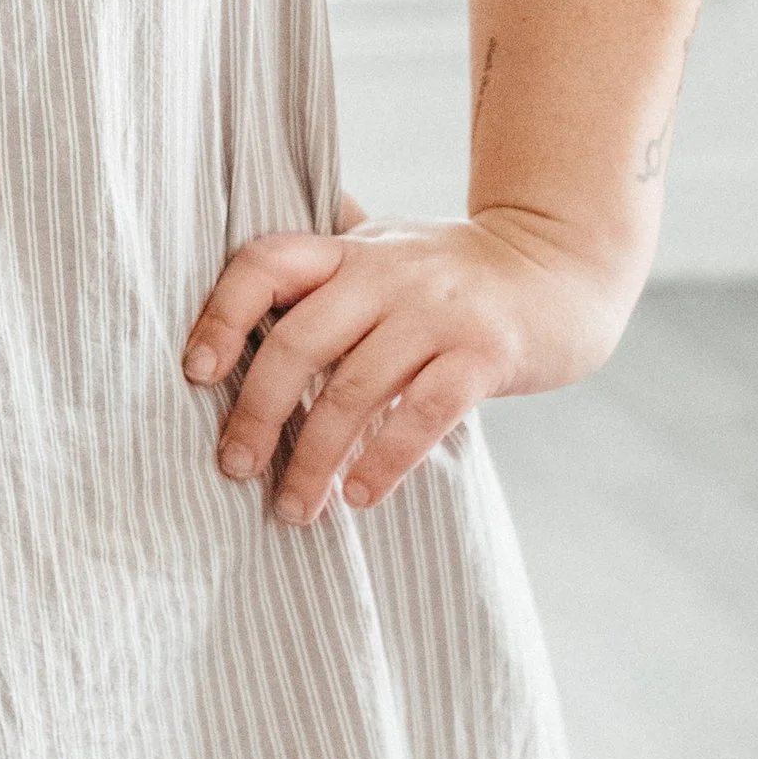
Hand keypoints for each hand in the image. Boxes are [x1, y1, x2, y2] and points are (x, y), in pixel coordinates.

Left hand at [181, 200, 635, 525]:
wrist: (562, 267)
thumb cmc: (454, 274)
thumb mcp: (385, 251)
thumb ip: (326, 270)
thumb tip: (237, 295)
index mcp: (349, 250)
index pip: (264, 263)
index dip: (221, 314)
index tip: (195, 372)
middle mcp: (387, 273)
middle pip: (300, 342)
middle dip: (256, 412)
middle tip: (235, 469)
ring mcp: (439, 313)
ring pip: (355, 390)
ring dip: (314, 459)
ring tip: (294, 508)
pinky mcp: (486, 353)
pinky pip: (424, 413)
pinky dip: (385, 460)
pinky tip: (359, 495)